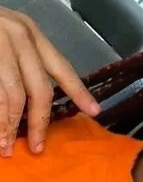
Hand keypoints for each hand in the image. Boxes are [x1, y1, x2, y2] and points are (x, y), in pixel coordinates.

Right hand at [0, 6, 100, 156]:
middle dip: (38, 123)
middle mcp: (18, 37)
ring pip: (12, 96)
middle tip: (37, 147)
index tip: (94, 111)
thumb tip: (40, 103)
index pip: (62, 68)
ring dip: (8, 126)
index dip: (78, 91)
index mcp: (31, 34)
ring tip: (6, 148)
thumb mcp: (10, 34)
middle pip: (39, 90)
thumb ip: (27, 61)